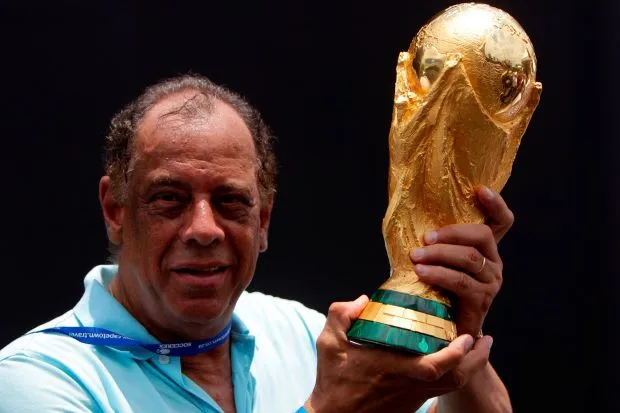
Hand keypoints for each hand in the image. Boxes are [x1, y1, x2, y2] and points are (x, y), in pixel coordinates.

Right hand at [308, 296, 492, 412]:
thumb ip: (341, 315)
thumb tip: (362, 299)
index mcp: (391, 369)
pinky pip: (441, 389)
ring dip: (469, 367)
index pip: (433, 366)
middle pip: (455, 379)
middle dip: (477, 360)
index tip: (468, 335)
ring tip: (476, 345)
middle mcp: (408, 385)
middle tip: (485, 338)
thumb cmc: (332, 381)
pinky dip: (454, 373)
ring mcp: (412, 397)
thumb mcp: (329, 343)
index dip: (456, 353)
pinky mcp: (411, 404)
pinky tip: (452, 358)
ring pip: (452, 386)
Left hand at [409, 186, 513, 336]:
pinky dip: (438, 274)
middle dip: (451, 232)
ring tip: (415, 256)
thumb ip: (436, 243)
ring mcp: (491, 281)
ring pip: (469, 258)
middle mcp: (494, 263)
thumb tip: (409, 220)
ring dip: (439, 254)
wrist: (447, 329)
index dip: (495, 204)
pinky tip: (421, 273)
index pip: (501, 221)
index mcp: (486, 249)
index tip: (480, 189)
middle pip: (482, 235)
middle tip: (425, 238)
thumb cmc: (439, 289)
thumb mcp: (440, 261)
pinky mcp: (482, 300)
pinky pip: (460, 281)